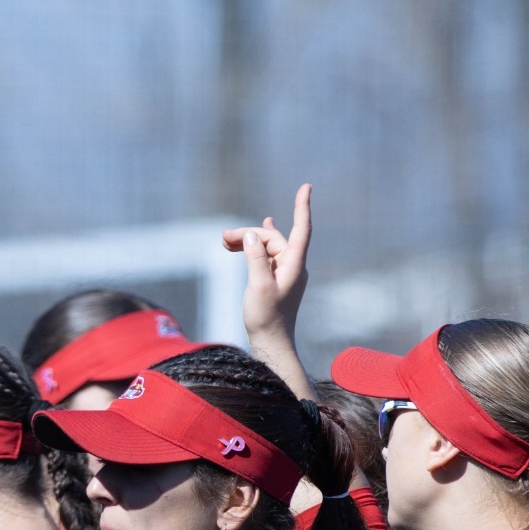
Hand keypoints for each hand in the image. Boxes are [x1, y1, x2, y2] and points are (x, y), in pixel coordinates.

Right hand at [226, 183, 311, 345]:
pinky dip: (255, 247)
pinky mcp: (276, 279)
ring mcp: (285, 272)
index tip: (306, 186)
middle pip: (272, 238)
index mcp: (294, 265)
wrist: (271, 343)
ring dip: (248, 242)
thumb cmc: (266, 318)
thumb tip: (251, 237)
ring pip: (267, 247)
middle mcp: (293, 265)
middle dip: (249, 234)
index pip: (301, 229)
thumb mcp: (258, 286)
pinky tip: (252, 238)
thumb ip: (256, 258)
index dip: (302, 207)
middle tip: (222, 239)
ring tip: (224, 242)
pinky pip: (267, 256)